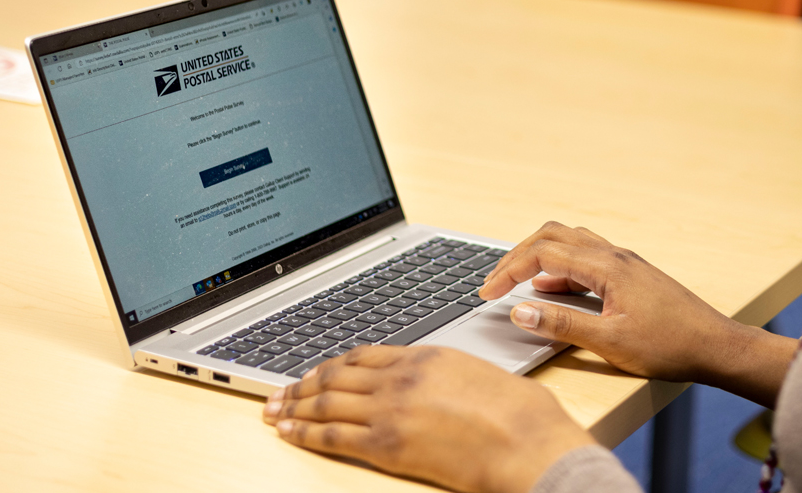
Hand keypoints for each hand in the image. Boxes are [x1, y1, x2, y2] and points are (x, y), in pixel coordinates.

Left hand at [263, 345, 593, 492]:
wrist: (528, 443)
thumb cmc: (520, 414)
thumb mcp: (480, 374)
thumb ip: (447, 374)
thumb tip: (439, 384)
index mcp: (424, 356)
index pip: (363, 356)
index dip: (333, 365)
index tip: (318, 372)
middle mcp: (400, 378)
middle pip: (336, 376)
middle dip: (303, 384)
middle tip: (281, 391)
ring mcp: (390, 410)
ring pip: (326, 403)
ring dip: (294, 406)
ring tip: (274, 409)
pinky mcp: (387, 444)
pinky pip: (332, 436)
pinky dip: (305, 433)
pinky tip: (289, 432)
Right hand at [477, 222, 794, 406]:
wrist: (716, 347)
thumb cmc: (670, 346)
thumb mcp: (610, 342)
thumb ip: (562, 324)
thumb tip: (519, 312)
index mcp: (606, 267)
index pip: (542, 254)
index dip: (508, 270)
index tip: (488, 293)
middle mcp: (613, 255)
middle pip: (551, 236)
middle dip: (517, 255)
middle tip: (495, 282)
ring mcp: (622, 262)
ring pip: (568, 241)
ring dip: (537, 255)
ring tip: (517, 282)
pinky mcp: (628, 273)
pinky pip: (584, 256)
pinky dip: (558, 266)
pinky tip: (552, 289)